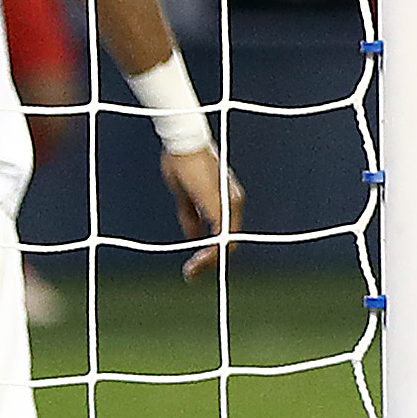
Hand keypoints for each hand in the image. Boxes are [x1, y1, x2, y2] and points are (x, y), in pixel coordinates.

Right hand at [159, 146, 241, 278]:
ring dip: (209, 261)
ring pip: (227, 243)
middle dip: (210, 261)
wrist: (183, 145)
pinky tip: (197, 261)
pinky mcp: (222, 206)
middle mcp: (234, 203)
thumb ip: (191, 217)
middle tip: (191, 273)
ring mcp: (230, 205)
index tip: (194, 263)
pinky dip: (211, 253)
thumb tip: (193, 238)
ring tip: (191, 271)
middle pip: (229, 241)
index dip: (211, 250)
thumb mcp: (185, 197)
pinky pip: (222, 237)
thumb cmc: (182, 163)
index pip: (225, 232)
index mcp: (226, 200)